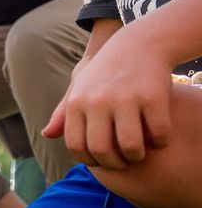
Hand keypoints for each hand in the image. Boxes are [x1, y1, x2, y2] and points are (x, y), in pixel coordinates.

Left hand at [41, 31, 173, 170]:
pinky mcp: (153, 97)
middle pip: (101, 150)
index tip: (103, 160)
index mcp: (77, 102)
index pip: (76, 145)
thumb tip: (46, 134)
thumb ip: (64, 113)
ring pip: (130, 146)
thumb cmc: (106, 71)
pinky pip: (158, 134)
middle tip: (124, 161)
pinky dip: (160, 142)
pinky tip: (158, 137)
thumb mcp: (80, 87)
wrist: (139, 43)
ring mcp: (125, 99)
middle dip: (114, 164)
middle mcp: (97, 101)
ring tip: (140, 152)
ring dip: (137, 156)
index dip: (90, 160)